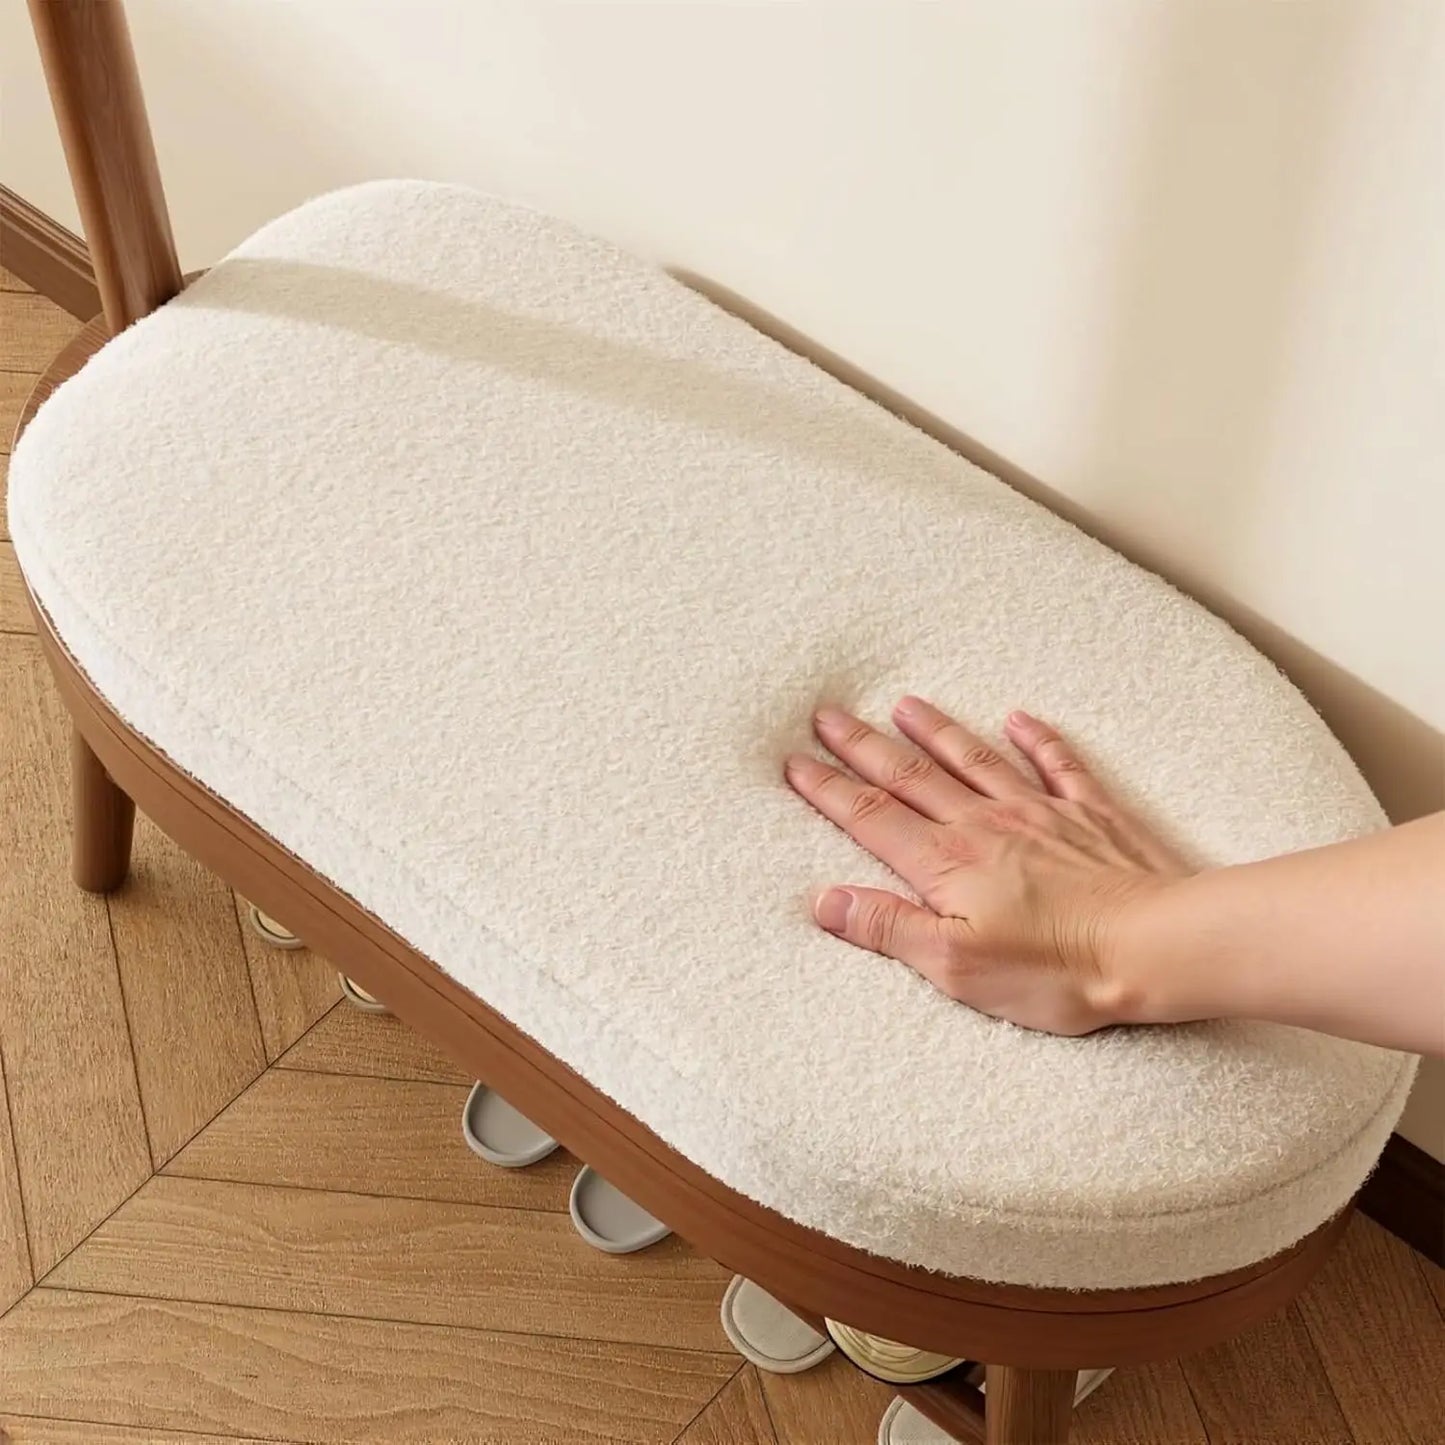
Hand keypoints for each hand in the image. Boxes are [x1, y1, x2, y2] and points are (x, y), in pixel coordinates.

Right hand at [784, 698, 1190, 1034]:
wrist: (1157, 946)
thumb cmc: (1056, 968)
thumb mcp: (956, 966)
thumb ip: (889, 927)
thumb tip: (825, 900)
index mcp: (947, 864)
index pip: (872, 818)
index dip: (829, 790)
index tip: (795, 762)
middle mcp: (984, 825)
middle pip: (911, 777)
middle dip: (864, 746)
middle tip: (828, 714)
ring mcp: (1039, 812)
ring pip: (974, 760)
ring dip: (935, 731)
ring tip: (904, 704)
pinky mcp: (1090, 815)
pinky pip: (1057, 764)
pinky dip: (1036, 739)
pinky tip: (1020, 718)